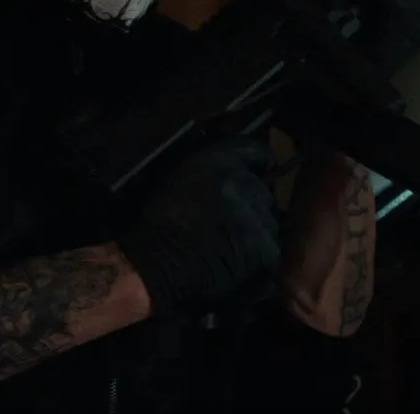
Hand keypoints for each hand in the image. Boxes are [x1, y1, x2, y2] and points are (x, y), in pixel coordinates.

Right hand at [114, 137, 279, 316]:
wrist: (149, 265)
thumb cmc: (154, 223)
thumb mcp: (177, 176)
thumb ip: (210, 167)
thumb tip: (231, 169)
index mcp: (220, 160)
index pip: (257, 153)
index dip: (257, 166)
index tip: (254, 176)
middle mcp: (244, 183)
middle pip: (263, 191)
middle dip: (253, 204)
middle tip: (232, 221)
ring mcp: (256, 217)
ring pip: (269, 222)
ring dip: (257, 232)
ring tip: (231, 246)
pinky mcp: (263, 249)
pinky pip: (270, 250)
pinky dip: (257, 259)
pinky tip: (236, 265)